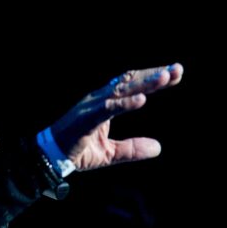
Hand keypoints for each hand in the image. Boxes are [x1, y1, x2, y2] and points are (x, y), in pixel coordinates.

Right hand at [51, 63, 183, 170]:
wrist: (49, 158)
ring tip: (165, 78)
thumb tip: (158, 148)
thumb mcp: (110, 153)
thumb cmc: (76, 151)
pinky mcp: (85, 118)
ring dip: (144, 84)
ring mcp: (91, 107)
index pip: (132, 86)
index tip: (176, 75)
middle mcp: (99, 99)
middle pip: (130, 82)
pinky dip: (125, 103)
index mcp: (105, 103)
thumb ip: (132, 149)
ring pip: (121, 91)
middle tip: (177, 69)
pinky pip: (107, 108)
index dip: (153, 79)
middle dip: (154, 75)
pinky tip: (141, 100)